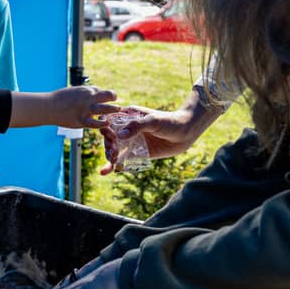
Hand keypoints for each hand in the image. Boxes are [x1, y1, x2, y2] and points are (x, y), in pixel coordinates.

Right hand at [52, 85, 119, 128]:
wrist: (49, 107)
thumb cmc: (59, 99)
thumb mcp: (74, 91)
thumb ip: (84, 93)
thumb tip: (92, 93)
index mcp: (85, 90)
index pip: (101, 91)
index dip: (105, 96)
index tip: (106, 100)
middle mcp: (88, 98)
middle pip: (108, 95)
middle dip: (114, 98)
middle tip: (117, 104)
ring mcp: (86, 110)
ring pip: (106, 109)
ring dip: (113, 109)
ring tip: (117, 110)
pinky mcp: (81, 120)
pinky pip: (96, 123)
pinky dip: (103, 123)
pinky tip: (107, 123)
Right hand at [99, 100, 221, 174]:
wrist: (186, 133)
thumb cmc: (170, 122)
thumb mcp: (154, 121)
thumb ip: (137, 126)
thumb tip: (120, 135)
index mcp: (128, 116)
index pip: (109, 121)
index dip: (105, 128)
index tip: (109, 135)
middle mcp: (127, 129)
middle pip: (109, 137)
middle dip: (108, 144)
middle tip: (113, 151)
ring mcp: (131, 141)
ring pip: (113, 148)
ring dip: (109, 154)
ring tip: (113, 159)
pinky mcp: (136, 153)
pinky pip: (121, 159)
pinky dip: (112, 165)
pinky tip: (104, 172)